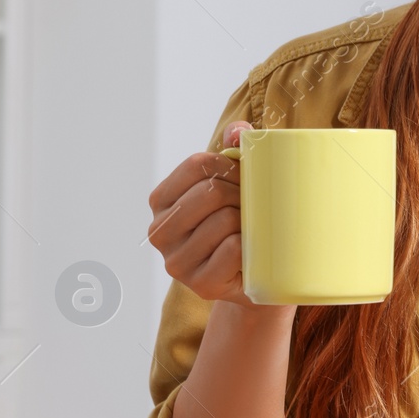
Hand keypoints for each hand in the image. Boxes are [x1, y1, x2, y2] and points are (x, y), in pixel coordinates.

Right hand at [147, 120, 282, 310]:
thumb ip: (235, 150)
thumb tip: (239, 132)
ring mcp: (177, 262)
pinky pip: (233, 250)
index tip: (246, 178)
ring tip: (253, 230)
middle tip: (255, 206)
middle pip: (211, 192)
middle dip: (243, 194)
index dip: (231, 166)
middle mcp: (159, 231)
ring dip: (249, 222)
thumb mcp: (237, 183)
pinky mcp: (200, 285)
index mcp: (162, 201)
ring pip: (224, 221)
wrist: (259, 274)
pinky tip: (251, 254)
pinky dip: (251, 247)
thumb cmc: (244, 220)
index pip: (197, 165)